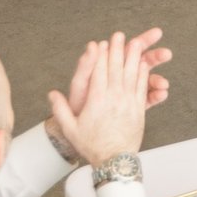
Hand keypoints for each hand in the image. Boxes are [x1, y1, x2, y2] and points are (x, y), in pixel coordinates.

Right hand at [45, 29, 167, 167]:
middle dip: (117, 50)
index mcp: (97, 100)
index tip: (100, 43)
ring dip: (133, 57)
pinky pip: (142, 86)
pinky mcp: (139, 108)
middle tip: (118, 36)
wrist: (114, 160)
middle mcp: (114, 98)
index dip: (100, 56)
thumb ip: (60, 110)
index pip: (99, 72)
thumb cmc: (92, 146)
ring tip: (134, 43)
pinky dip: (143, 73)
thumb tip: (52, 94)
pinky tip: (144, 64)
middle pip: (116, 68)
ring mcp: (128, 102)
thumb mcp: (71, 129)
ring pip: (132, 74)